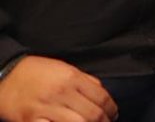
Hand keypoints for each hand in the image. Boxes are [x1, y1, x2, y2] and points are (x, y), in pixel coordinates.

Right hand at [0, 55, 116, 121]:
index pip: (102, 97)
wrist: (5, 75)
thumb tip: (102, 94)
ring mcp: (46, 108)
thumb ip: (84, 80)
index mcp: (71, 78)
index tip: (113, 114)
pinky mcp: (31, 121)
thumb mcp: (64, 68)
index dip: (112, 109)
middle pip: (93, 114)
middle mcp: (61, 93)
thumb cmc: (35, 72)